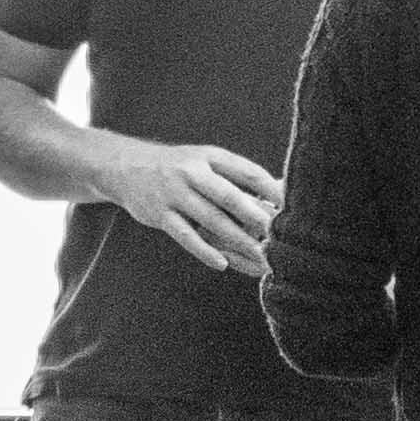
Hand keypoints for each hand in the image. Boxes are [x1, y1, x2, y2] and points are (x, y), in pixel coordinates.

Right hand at [105, 133, 283, 276]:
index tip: (293, 207)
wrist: (126, 166)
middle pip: (230, 196)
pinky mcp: (159, 214)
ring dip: (238, 240)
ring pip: (211, 219)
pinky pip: (185, 236)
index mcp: (210, 156)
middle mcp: (192, 172)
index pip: (248, 172)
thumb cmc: (177, 167)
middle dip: (257, 217)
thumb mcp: (205, 161)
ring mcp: (174, 193)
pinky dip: (203, 250)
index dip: (272, 190)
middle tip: (279, 235)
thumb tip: (278, 191)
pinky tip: (221, 264)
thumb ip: (236, 176)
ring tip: (260, 256)